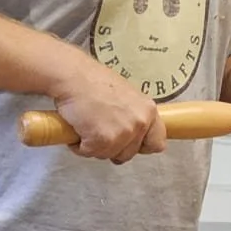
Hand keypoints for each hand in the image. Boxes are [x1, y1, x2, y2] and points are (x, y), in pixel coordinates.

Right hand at [52, 53, 167, 163]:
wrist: (73, 76)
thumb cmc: (94, 81)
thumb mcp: (127, 96)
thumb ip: (134, 115)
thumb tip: (132, 131)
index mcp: (148, 111)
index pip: (157, 143)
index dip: (141, 146)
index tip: (130, 143)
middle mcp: (139, 123)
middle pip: (128, 154)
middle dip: (112, 147)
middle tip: (99, 128)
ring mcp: (122, 133)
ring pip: (107, 155)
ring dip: (94, 145)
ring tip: (87, 124)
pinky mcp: (102, 140)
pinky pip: (89, 153)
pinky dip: (79, 145)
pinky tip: (78, 127)